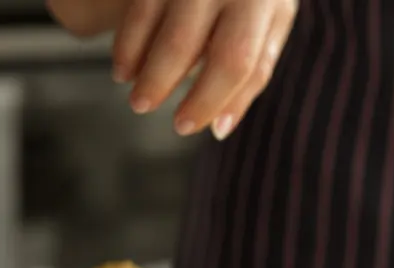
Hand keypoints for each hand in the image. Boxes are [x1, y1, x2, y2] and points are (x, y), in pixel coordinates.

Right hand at [112, 0, 297, 138]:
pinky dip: (127, 43)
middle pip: (185, 42)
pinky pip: (138, 8)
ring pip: (154, 23)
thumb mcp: (269, 28)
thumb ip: (252, 75)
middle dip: (161, 82)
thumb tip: (218, 128)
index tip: (185, 125)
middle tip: (144, 109)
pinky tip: (123, 68)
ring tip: (136, 97)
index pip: (234, 60)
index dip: (208, 99)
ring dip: (140, 66)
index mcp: (262, 0)